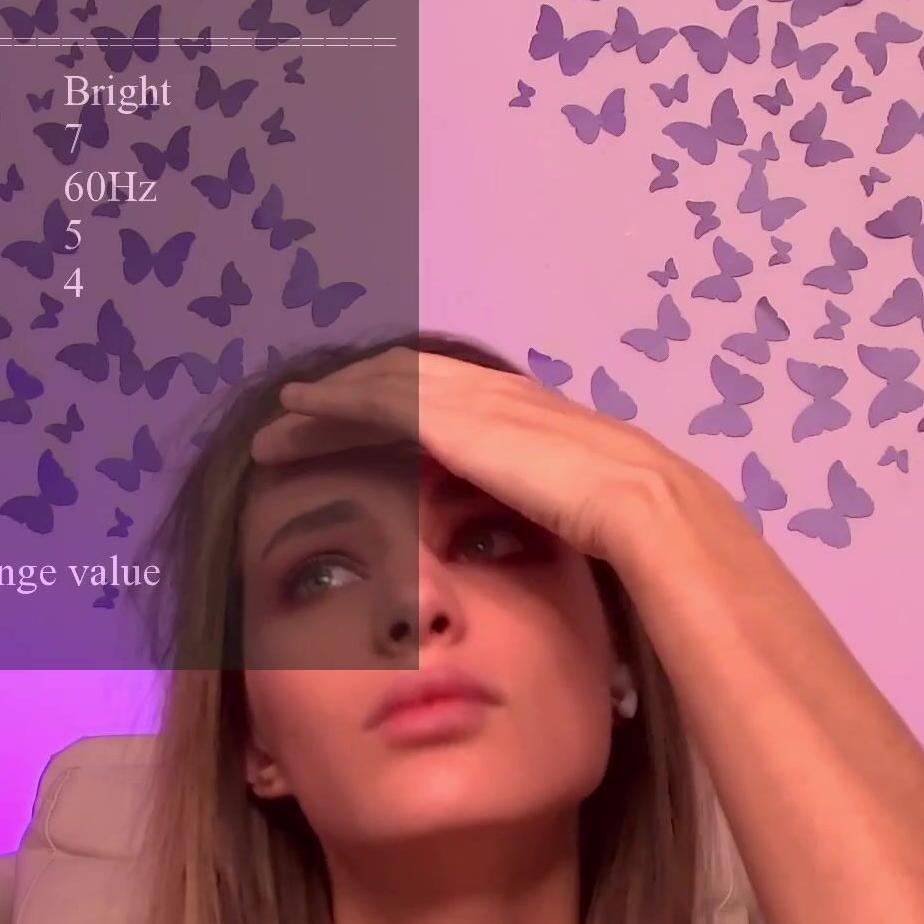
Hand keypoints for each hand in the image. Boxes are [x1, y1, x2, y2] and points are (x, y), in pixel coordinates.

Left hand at [249, 348, 711, 564]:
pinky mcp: (444, 417)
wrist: (639, 504)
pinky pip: (368, 402)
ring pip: (378, 385)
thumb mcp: (583, 514)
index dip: (406, 409)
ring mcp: (469, 400)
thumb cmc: (628, 527)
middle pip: (407, 382)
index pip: (453, 400)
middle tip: (305, 416)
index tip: (371, 434)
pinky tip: (293, 417)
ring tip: (284, 418)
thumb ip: (553, 514)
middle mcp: (494, 394)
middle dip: (356, 395)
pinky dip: (328, 405)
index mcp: (530, 416)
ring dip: (329, 400)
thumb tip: (544, 542)